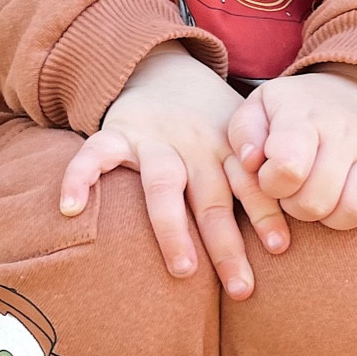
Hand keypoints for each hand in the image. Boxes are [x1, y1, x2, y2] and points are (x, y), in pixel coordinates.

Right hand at [59, 44, 287, 297]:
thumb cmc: (209, 119)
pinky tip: (70, 209)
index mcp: (228, 146)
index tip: (279, 249)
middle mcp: (195, 145)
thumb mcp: (239, 134)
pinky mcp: (117, 134)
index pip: (250, 183)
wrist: (161, 66)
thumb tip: (287, 237)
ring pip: (164, 185)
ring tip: (184, 270)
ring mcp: (154, 141)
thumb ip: (253, 175)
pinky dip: (80, 177)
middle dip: (227, 244)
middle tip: (241, 289)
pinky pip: (96, 154)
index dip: (266, 213)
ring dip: (174, 228)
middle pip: (212, 199)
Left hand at [226, 65, 356, 230]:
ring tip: (322, 199)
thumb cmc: (296, 110)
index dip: (272, 184)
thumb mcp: (259, 107)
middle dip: (296, 207)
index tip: (270, 176)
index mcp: (305, 116)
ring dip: (332, 217)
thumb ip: (244, 134)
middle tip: (294, 192)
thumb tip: (252, 162)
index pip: (288, 167)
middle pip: (316, 200)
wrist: (355, 90)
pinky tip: (350, 200)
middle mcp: (347, 132)